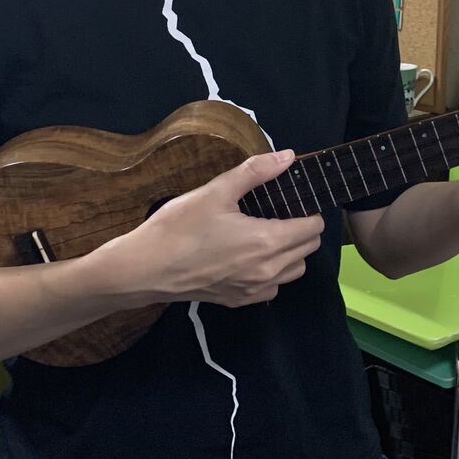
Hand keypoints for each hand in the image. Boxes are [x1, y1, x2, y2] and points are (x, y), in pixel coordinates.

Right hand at [90, 150, 323, 307]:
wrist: (144, 269)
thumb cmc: (179, 227)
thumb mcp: (216, 191)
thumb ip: (256, 171)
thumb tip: (288, 157)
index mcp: (267, 241)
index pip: (313, 228)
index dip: (308, 211)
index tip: (293, 200)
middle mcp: (268, 271)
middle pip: (308, 250)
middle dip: (302, 229)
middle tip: (279, 212)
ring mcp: (254, 290)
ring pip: (294, 271)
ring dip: (291, 253)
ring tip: (267, 234)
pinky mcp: (239, 301)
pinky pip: (272, 288)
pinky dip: (272, 273)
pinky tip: (250, 257)